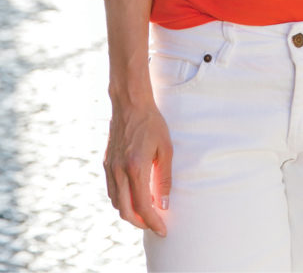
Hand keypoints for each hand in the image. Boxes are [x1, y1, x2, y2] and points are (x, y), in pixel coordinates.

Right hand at [104, 101, 172, 234]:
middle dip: (140, 223)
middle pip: (126, 211)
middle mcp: (119, 171)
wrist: (130, 103)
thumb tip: (164, 204)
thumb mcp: (165, 149)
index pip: (143, 207)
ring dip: (130, 212)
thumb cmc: (151, 123)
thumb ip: (164, 179)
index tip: (163, 230)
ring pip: (116, 203)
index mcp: (136, 168)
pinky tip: (133, 196)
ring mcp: (111, 167)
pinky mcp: (106, 163)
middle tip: (154, 225)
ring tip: (145, 212)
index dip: (153, 223)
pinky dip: (121, 200)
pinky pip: (111, 190)